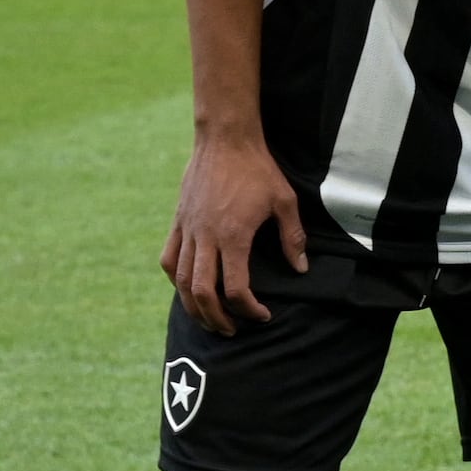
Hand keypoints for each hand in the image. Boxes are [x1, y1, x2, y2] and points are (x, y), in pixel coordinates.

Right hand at [165, 131, 306, 336]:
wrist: (225, 140)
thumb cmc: (259, 169)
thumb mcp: (285, 202)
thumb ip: (293, 238)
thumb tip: (301, 269)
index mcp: (233, 236)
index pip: (235, 288)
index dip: (248, 308)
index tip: (262, 315)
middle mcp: (205, 237)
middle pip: (201, 292)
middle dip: (216, 317)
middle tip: (231, 331)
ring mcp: (187, 230)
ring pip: (181, 279)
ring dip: (192, 305)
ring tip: (208, 319)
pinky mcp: (178, 221)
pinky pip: (169, 258)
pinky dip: (176, 279)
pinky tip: (186, 288)